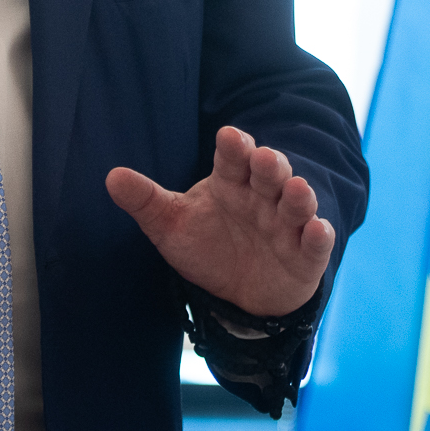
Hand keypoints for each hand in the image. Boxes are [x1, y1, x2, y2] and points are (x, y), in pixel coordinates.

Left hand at [106, 126, 333, 316]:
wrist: (238, 293)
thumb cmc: (206, 246)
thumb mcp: (170, 225)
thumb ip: (145, 201)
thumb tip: (110, 177)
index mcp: (230, 183)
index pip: (233, 159)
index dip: (234, 147)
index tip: (229, 137)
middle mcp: (262, 197)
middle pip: (270, 174)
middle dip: (270, 165)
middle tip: (263, 159)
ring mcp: (287, 225)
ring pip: (297, 203)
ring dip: (299, 195)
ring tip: (296, 190)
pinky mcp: (305, 256)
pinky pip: (316, 243)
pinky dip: (319, 237)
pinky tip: (316, 230)